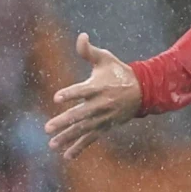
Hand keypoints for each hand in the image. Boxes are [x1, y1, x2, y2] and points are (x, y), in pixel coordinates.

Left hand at [44, 33, 141, 159]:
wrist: (143, 91)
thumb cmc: (118, 72)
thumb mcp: (105, 58)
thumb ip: (89, 51)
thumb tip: (81, 36)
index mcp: (99, 87)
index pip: (83, 91)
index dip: (70, 94)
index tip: (56, 97)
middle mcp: (101, 104)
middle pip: (80, 114)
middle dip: (64, 122)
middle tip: (47, 127)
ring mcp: (103, 118)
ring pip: (83, 130)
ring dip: (67, 138)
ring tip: (52, 144)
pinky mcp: (105, 126)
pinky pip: (91, 138)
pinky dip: (80, 147)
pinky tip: (66, 155)